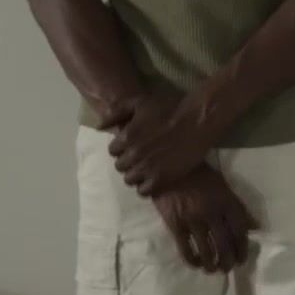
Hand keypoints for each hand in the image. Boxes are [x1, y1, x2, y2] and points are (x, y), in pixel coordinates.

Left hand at [109, 90, 228, 196]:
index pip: (113, 151)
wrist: (195, 122)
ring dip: (136, 175)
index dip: (122, 148)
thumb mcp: (139, 102)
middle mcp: (133, 155)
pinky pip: (144, 191)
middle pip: (120, 166)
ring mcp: (146, 169)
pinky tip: (154, 179)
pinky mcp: (161, 179)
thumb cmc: (168, 108)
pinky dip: (146, 187)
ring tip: (147, 169)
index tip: (132, 146)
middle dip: (128, 162)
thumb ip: (116, 113)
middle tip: (140, 157)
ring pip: (130, 180)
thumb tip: (99, 127)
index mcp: (126, 137)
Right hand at [151, 165, 257, 272]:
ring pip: (206, 251)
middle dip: (228, 261)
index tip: (241, 259)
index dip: (242, 249)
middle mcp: (211, 212)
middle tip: (227, 268)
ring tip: (212, 269)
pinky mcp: (175, 224)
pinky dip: (192, 261)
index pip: (239, 230)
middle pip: (225, 245)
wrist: (168, 167)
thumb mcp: (222, 186)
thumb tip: (254, 227)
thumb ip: (237, 207)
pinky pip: (186, 249)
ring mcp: (192, 220)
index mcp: (226, 201)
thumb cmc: (198, 175)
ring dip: (211, 265)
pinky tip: (195, 263)